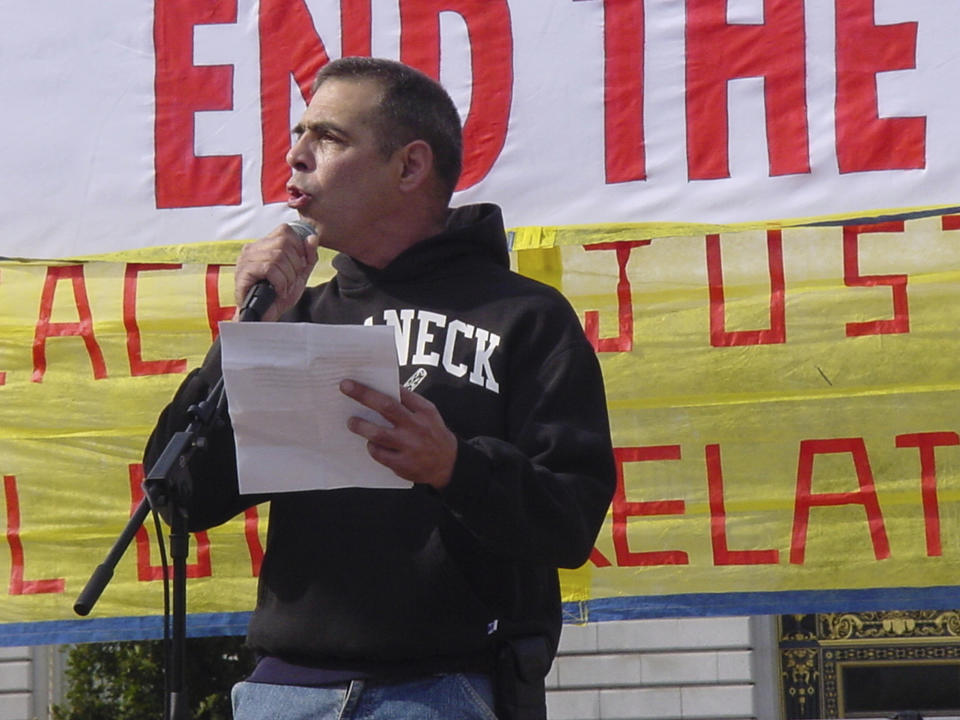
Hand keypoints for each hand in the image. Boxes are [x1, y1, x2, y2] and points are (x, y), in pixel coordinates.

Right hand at [234, 223, 318, 321]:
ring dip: (287, 276)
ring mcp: (246, 260)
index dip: (298, 247)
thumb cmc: (278, 296)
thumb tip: (312, 237)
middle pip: (284, 243)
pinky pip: (269, 268)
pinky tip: (278, 291)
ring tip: (284, 287)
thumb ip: (308, 256)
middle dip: (294, 265)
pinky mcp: (243, 273)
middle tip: (290, 280)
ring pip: (278, 256)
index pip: (285, 230)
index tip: (300, 265)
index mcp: (265, 246)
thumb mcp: (300, 274)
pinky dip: (280, 282)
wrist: (266, 318)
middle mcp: (253, 248)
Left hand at [340, 380, 457, 488]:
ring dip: (361, 426)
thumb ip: (411, 403)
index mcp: (424, 411)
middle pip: (387, 407)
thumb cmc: (433, 434)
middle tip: (346, 387)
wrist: (448, 465)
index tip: (361, 379)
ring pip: (379, 434)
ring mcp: (409, 446)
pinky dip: (372, 447)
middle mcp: (416, 427)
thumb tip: (386, 390)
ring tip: (351, 422)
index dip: (381, 385)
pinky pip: (380, 454)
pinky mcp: (402, 464)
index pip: (400, 392)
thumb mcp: (429, 414)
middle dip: (364, 395)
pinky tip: (370, 443)